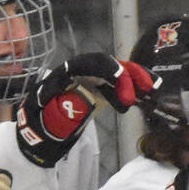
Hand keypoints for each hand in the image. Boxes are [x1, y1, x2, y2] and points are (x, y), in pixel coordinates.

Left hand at [14, 55, 152, 166]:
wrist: (42, 125)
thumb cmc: (39, 117)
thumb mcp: (37, 108)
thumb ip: (43, 102)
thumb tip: (46, 95)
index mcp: (66, 72)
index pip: (87, 64)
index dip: (104, 67)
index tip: (118, 77)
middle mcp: (82, 70)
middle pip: (107, 65)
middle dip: (124, 75)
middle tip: (135, 95)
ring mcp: (94, 78)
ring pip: (118, 72)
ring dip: (136, 78)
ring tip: (151, 89)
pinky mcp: (103, 88)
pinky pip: (121, 84)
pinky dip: (135, 86)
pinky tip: (149, 91)